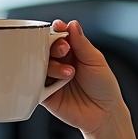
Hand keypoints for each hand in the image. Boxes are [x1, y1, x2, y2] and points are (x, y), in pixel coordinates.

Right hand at [42, 19, 128, 134]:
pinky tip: (49, 81)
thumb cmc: (104, 86)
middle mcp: (59, 63)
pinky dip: (37, 81)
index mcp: (72, 52)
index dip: (56, 30)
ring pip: (39, 65)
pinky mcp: (43, 94)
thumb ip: (82, 44)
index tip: (58, 27)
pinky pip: (33, 85)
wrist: (104, 114)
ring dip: (52, 66)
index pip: (59, 36)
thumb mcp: (96, 61)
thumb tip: (72, 24)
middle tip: (64, 49)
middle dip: (53, 46)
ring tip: (69, 73)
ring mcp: (50, 78)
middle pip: (46, 48)